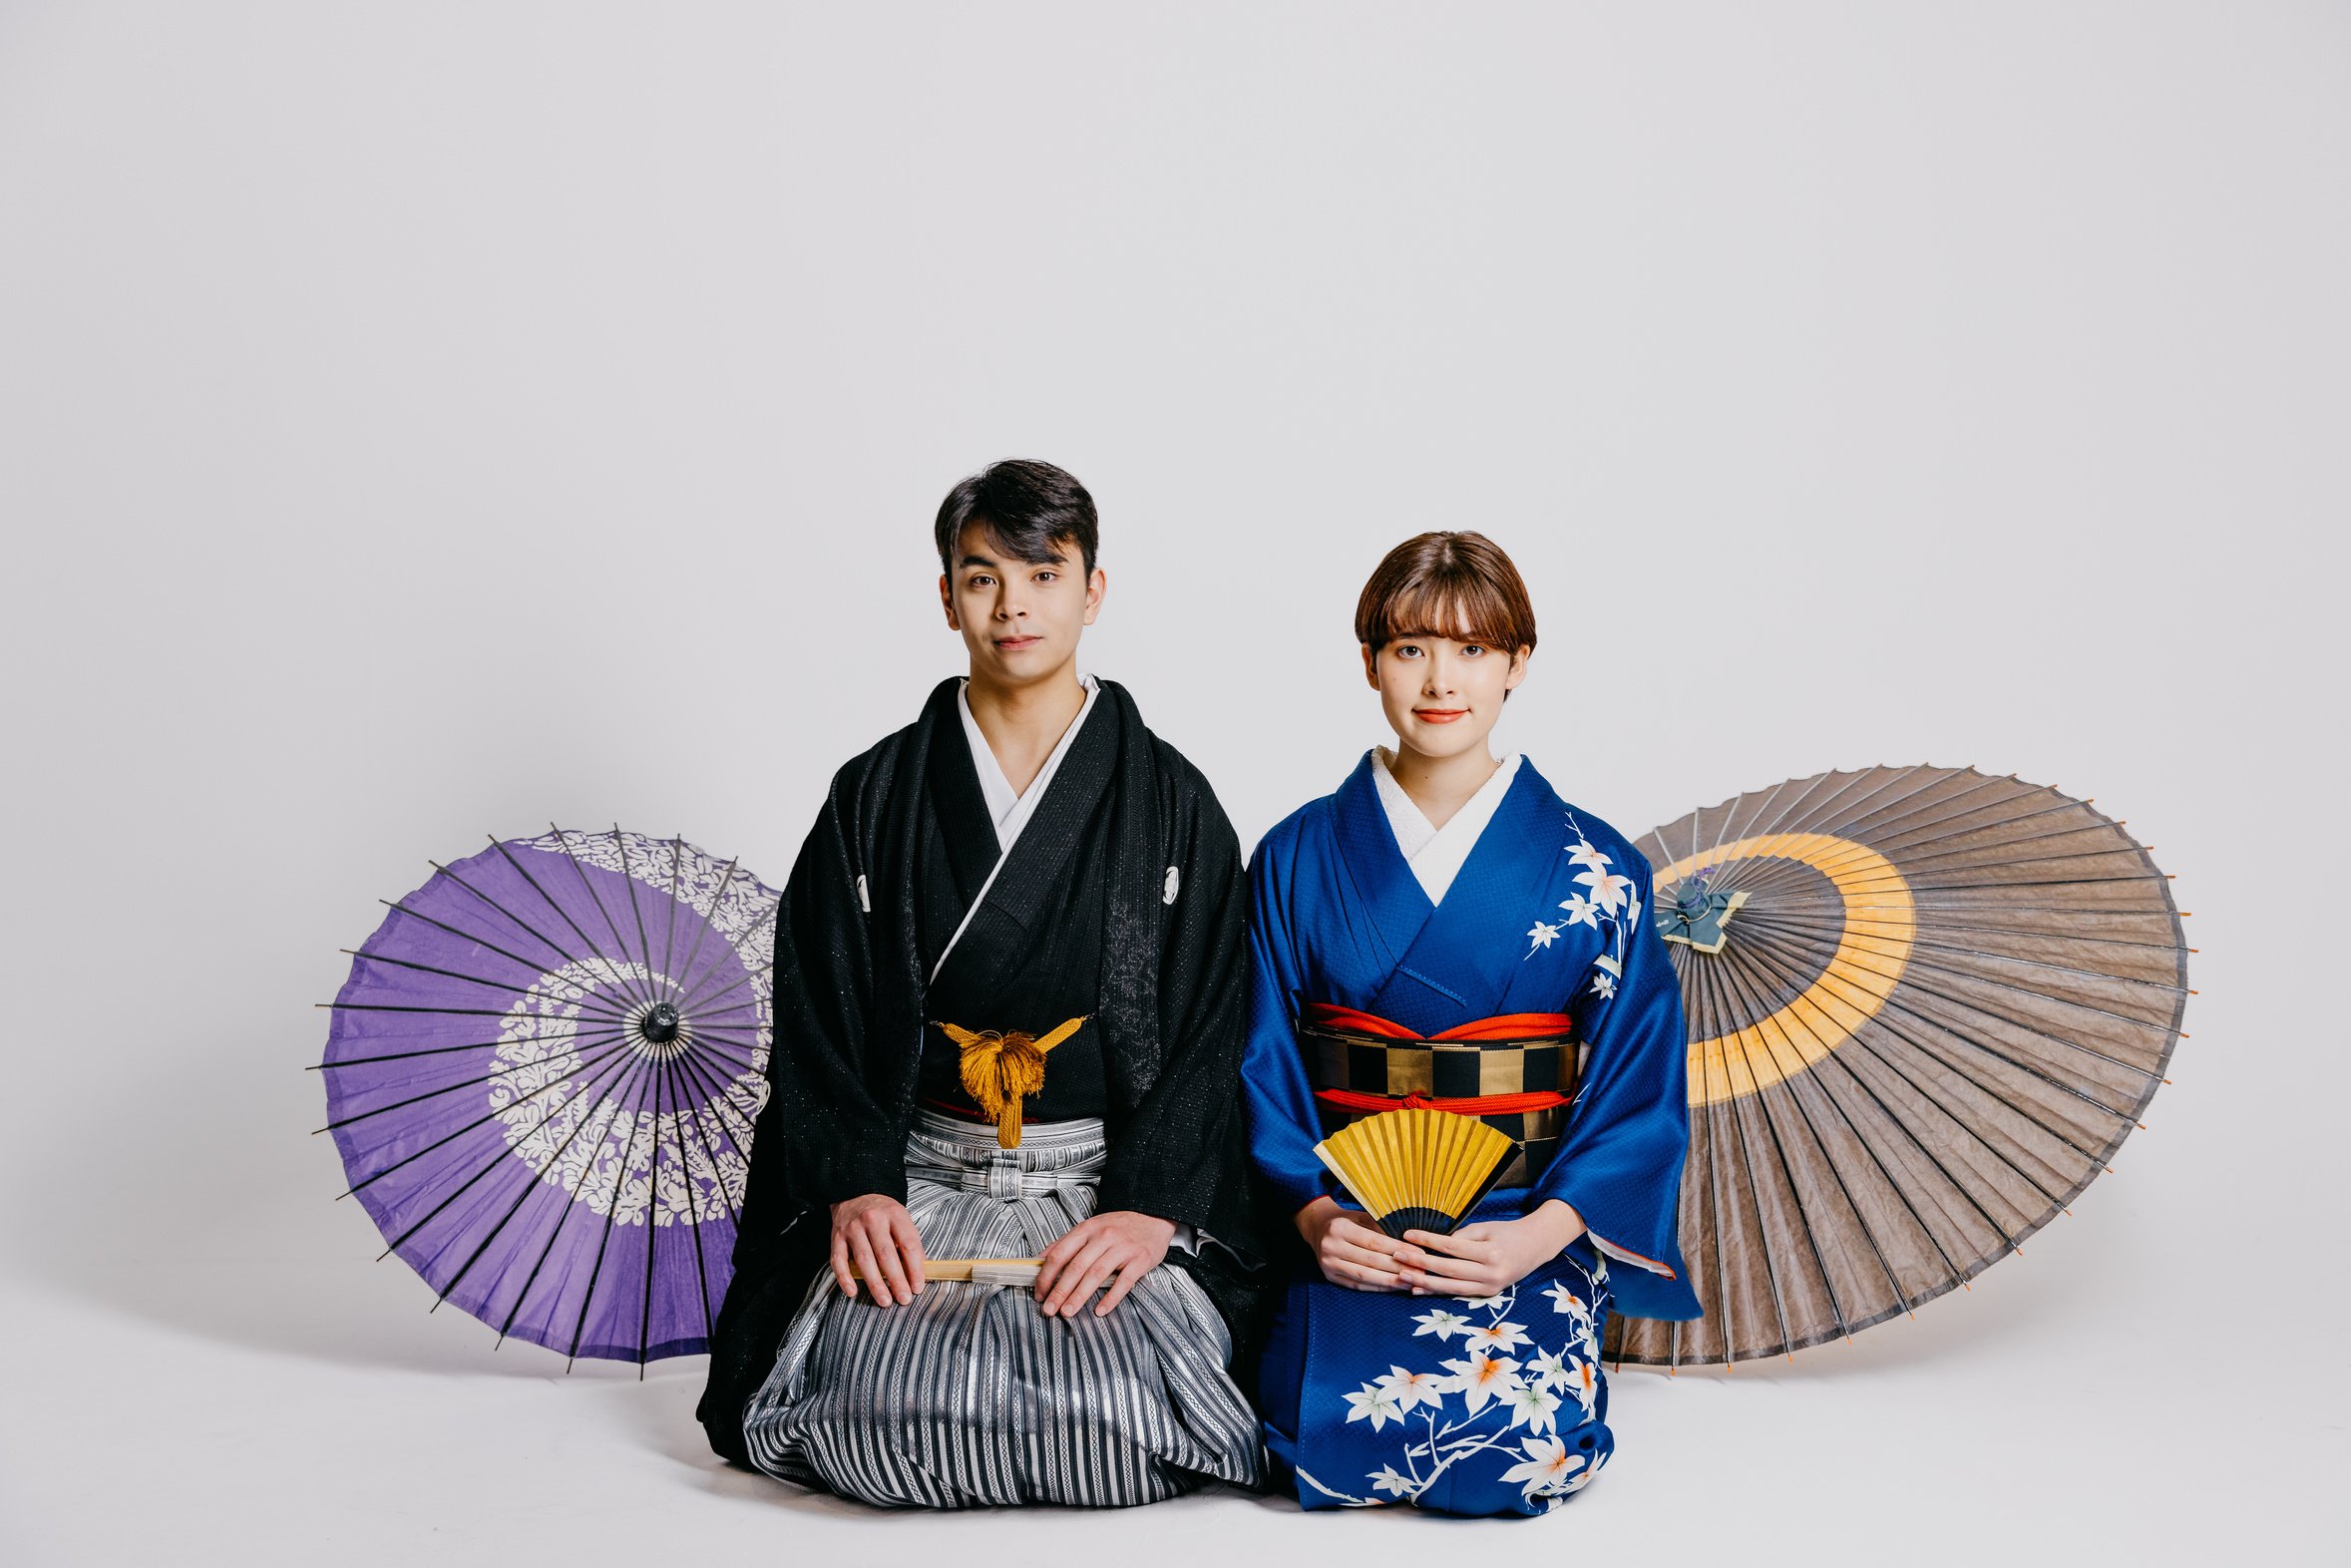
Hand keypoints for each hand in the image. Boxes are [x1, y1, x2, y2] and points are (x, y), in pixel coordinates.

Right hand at [829, 1193, 925, 1305]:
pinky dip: (845, 1278)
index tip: (918, 1286)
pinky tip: (853, 1292)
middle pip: (886, 1254)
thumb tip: (919, 1272)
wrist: (855, 1193)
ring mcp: (853, 1228)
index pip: (908, 1244)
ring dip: (875, 1283)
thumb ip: (909, 1242)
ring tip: (885, 1301)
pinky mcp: (837, 1237)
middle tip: (904, 1298)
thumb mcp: (901, 1219)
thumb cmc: (882, 1212)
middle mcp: (873, 1219)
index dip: (915, 1268)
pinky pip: (838, 1260)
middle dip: (896, 1280)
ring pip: (864, 1259)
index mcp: (894, 1214)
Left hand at [1034, 1210, 1174, 1317]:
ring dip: (1080, 1295)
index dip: (1047, 1275)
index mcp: (1087, 1229)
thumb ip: (1066, 1243)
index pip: (1060, 1253)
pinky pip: (1124, 1282)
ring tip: (1068, 1311)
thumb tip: (1039, 1261)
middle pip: (1076, 1266)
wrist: (1152, 1218)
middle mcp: (1103, 1236)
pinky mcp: (1140, 1260)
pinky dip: (1111, 1298)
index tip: (1040, 1293)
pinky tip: (1100, 1310)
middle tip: (1049, 1309)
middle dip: (1060, 1290)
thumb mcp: (1090, 1228)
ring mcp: (1123, 1248)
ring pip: (1097, 1274)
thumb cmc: (1118, 1227)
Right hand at [1295, 1195, 1430, 1291]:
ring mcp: (1329, 1264)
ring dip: (1389, 1281)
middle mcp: (1332, 1247)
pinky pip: (1357, 1285)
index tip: (1419, 1253)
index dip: (1398, 1249)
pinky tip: (1392, 1287)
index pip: (1374, 1242)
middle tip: (1420, 1272)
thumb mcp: (1361, 1216)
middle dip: (1398, 1268)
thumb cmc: (1345, 1220)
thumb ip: (1381, 1229)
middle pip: (1371, 1261)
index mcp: (1340, 1228)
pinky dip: (1376, 1287)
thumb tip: (1408, 1244)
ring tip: (1409, 1283)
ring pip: (1364, 1276)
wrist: (1317, 1227)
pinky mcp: (1330, 1277)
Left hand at [1399, 1200, 1585, 1297]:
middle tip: (1397, 1256)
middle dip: (1420, 1264)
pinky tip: (1417, 1289)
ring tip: (1402, 1275)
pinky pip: (1457, 1293)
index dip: (1428, 1241)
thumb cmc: (1507, 1232)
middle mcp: (1491, 1274)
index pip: (1452, 1247)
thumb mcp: (1486, 1228)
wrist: (1535, 1247)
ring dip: (1424, 1282)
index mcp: (1491, 1253)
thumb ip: (1462, 1237)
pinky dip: (1436, 1291)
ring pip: (1450, 1287)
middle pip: (1448, 1270)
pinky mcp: (1487, 1295)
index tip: (1407, 1235)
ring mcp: (1490, 1288)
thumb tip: (1435, 1245)